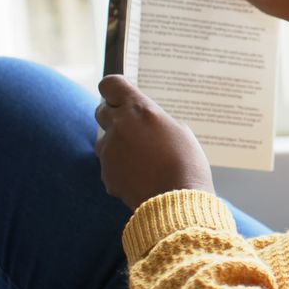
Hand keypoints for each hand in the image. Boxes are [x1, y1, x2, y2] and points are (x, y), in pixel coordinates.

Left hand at [95, 75, 214, 210]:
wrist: (177, 203)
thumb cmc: (186, 164)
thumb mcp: (179, 131)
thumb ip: (154, 121)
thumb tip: (143, 123)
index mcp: (139, 110)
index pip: (110, 85)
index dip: (114, 88)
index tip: (121, 94)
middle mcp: (118, 127)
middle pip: (102, 110)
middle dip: (115, 115)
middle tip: (134, 125)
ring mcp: (109, 152)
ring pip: (107, 140)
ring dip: (119, 144)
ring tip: (146, 158)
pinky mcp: (106, 175)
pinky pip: (110, 164)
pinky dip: (122, 167)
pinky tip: (142, 176)